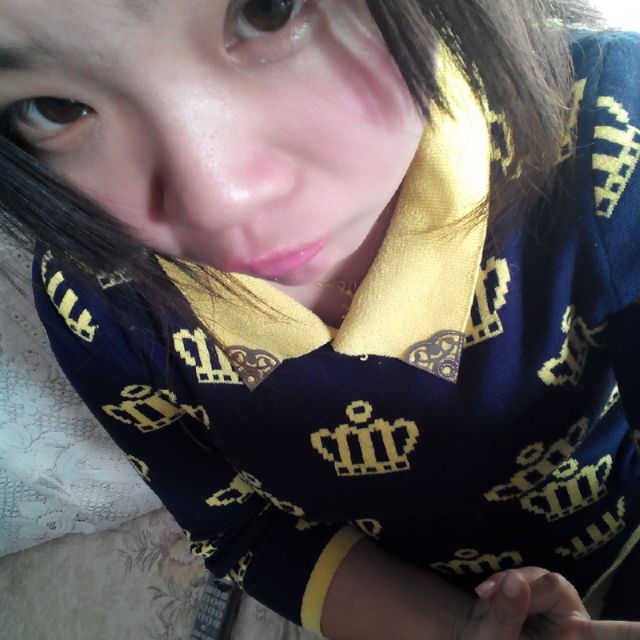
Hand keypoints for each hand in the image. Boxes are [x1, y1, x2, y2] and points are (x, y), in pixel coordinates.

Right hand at [458, 566, 639, 638]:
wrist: (470, 636)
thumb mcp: (493, 639)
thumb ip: (505, 613)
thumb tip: (515, 579)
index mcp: (573, 638)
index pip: (610, 635)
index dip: (632, 634)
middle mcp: (572, 620)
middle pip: (554, 585)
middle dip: (522, 583)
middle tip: (485, 593)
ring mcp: (555, 603)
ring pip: (536, 575)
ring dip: (506, 581)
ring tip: (483, 595)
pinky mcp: (537, 589)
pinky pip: (524, 575)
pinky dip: (502, 580)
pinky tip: (485, 591)